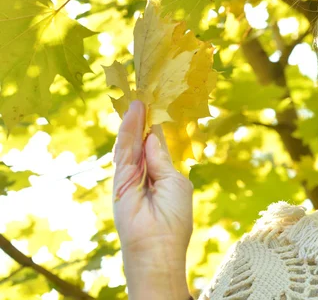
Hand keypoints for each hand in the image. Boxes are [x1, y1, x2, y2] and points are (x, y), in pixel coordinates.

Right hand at [112, 100, 192, 297]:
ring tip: (140, 96)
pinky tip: (133, 111)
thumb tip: (152, 136)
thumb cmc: (174, 218)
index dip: (156, 127)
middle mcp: (144, 173)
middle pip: (141, 140)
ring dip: (135, 119)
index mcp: (161, 174)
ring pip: (131, 142)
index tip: (158, 105)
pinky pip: (124, 149)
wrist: (159, 245)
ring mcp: (130, 175)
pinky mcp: (120, 178)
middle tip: (146, 93)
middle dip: (143, 119)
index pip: (156, 146)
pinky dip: (128, 130)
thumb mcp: (174, 182)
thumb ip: (162, 159)